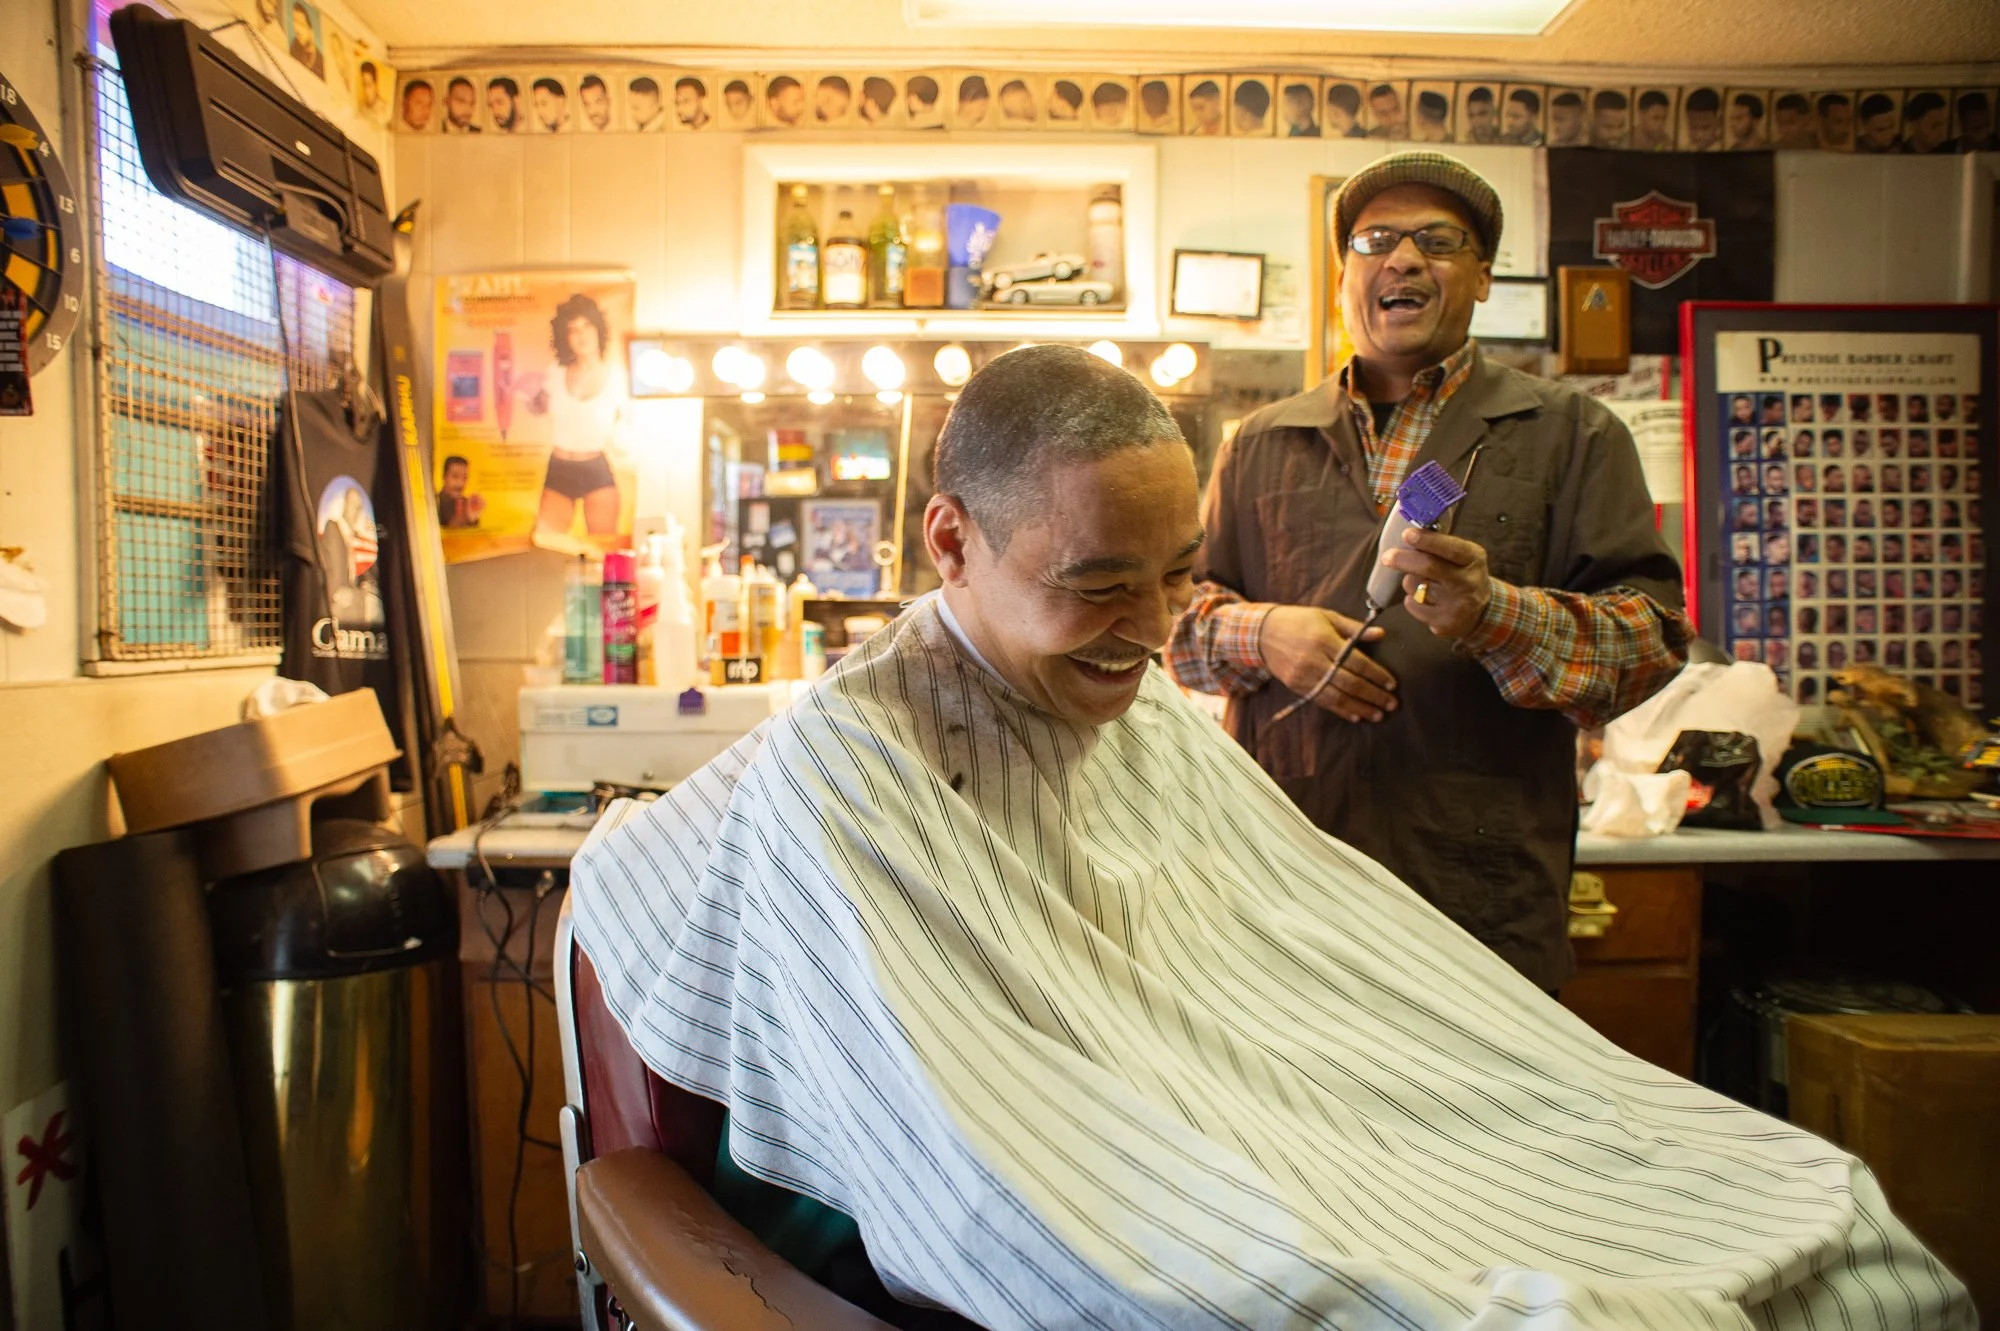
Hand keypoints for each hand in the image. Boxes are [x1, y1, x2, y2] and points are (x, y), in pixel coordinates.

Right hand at [1258, 605, 1397, 723]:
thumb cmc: (1298, 621)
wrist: (1262, 632)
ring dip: (1360, 708)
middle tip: (1392, 704)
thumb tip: (1381, 634)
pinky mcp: (1297, 686)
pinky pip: (1322, 702)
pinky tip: (1356, 716)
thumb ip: (1354, 628)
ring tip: (1377, 715)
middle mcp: (1314, 660)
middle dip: (1373, 695)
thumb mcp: (1327, 616)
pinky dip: (1340, 710)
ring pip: (1337, 697)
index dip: (1376, 674)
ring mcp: (1304, 676)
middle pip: (1350, 683)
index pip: (1357, 661)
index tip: (1392, 684)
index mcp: (1324, 640)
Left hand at [1382, 529, 1492, 639]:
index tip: (1407, 534)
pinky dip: (1411, 599)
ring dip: (1410, 581)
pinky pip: (1412, 604)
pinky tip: (1425, 600)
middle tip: (1387, 557)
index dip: (1427, 541)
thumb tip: (1407, 535)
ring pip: (1415, 585)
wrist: (1479, 613)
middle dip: (1403, 559)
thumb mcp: (1462, 557)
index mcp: (1473, 559)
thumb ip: (1439, 547)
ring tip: (1423, 583)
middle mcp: (1468, 582)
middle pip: (1429, 567)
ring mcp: (1457, 605)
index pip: (1451, 548)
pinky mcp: (1444, 623)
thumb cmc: (1462, 576)